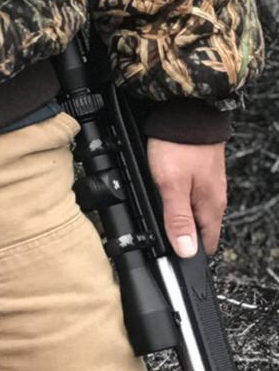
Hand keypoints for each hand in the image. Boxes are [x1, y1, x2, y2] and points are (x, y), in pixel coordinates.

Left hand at [147, 136, 226, 257]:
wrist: (186, 109)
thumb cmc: (179, 145)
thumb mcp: (171, 186)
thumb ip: (178, 219)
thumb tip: (186, 252)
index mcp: (211, 207)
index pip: (206, 244)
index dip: (189, 255)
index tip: (171, 260)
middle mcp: (213, 196)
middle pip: (199, 227)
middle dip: (180, 235)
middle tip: (157, 236)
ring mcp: (207, 182)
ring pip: (192, 208)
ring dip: (176, 215)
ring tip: (157, 213)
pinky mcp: (198, 168)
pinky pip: (188, 191)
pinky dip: (175, 195)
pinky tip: (162, 190)